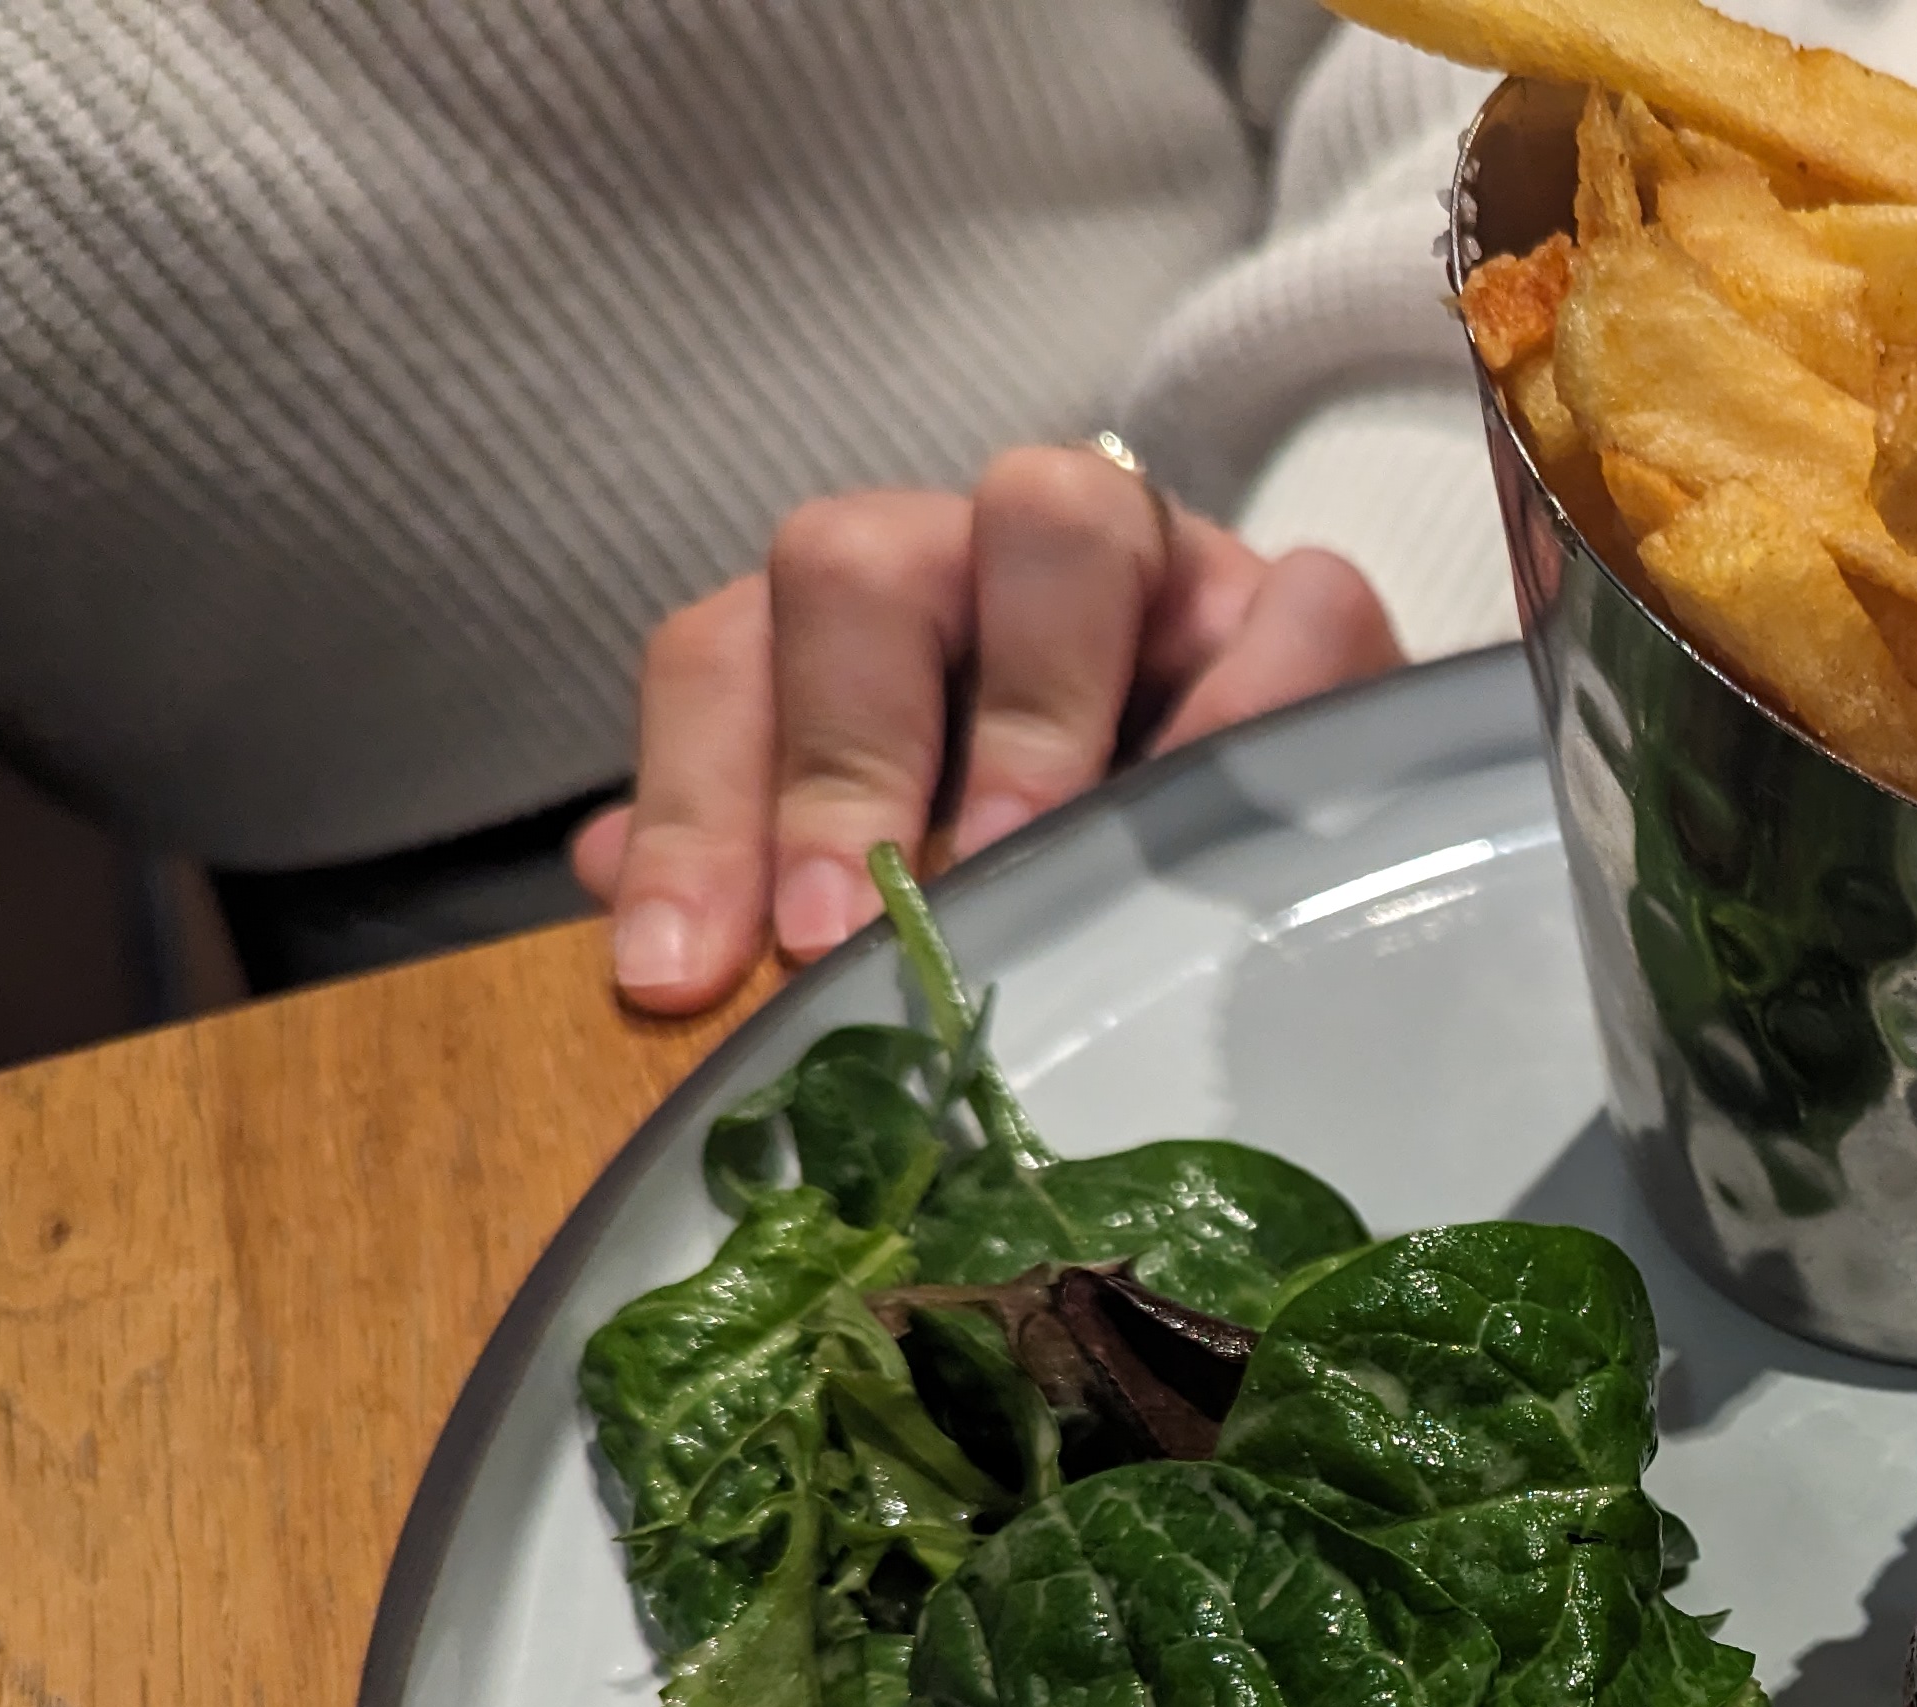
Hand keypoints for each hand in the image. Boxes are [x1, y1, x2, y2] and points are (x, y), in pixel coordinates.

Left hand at [573, 443, 1402, 1012]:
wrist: (1295, 830)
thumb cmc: (1073, 867)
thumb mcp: (908, 879)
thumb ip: (767, 868)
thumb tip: (613, 899)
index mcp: (854, 629)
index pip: (724, 660)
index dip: (689, 808)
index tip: (678, 975)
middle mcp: (979, 563)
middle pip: (854, 565)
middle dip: (835, 755)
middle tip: (837, 931)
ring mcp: (1152, 566)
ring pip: (1058, 520)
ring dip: (1026, 706)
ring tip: (1024, 863)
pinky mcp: (1303, 608)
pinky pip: (1287, 602)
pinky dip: (1250, 704)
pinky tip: (1212, 843)